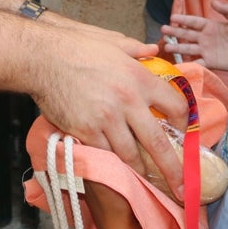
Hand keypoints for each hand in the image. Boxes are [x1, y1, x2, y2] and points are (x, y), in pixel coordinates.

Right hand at [33, 32, 187, 199]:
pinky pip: (105, 155)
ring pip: (131, 156)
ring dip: (141, 171)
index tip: (185, 132)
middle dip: (173, 169)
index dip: (184, 122)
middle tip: (182, 187)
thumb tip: (153, 50)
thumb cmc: (76, 45)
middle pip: (158, 143)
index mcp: (139, 78)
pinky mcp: (86, 132)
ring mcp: (107, 120)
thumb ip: (136, 49)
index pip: (175, 105)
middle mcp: (128, 101)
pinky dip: (112, 164)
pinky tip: (117, 170)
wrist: (42, 57)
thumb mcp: (112, 41)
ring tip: (148, 182)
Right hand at [161, 0, 227, 72]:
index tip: (173, 17)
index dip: (183, 20)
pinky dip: (189, 63)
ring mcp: (207, 50)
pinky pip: (197, 63)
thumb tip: (213, 1)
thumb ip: (226, 11)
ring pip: (189, 48)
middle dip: (175, 31)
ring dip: (178, 47)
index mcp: (210, 26)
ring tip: (167, 46)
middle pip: (187, 34)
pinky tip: (179, 63)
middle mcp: (205, 38)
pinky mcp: (211, 62)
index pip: (193, 22)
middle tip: (163, 29)